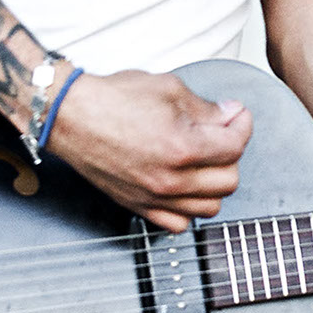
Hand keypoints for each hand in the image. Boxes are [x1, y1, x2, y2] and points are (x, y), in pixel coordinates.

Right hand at [47, 69, 251, 230]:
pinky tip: (184, 186)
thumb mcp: (169, 88)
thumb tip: (230, 116)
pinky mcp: (140, 206)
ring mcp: (155, 197)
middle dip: (231, 153)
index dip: (242, 124)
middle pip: (229, 180)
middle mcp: (171, 179)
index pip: (236, 145)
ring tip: (204, 161)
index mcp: (183, 147)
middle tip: (220, 134)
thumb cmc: (112, 99)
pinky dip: (189, 208)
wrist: (70, 116)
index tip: (235, 114)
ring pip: (211, 207)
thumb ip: (206, 107)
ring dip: (214, 183)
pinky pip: (180, 223)